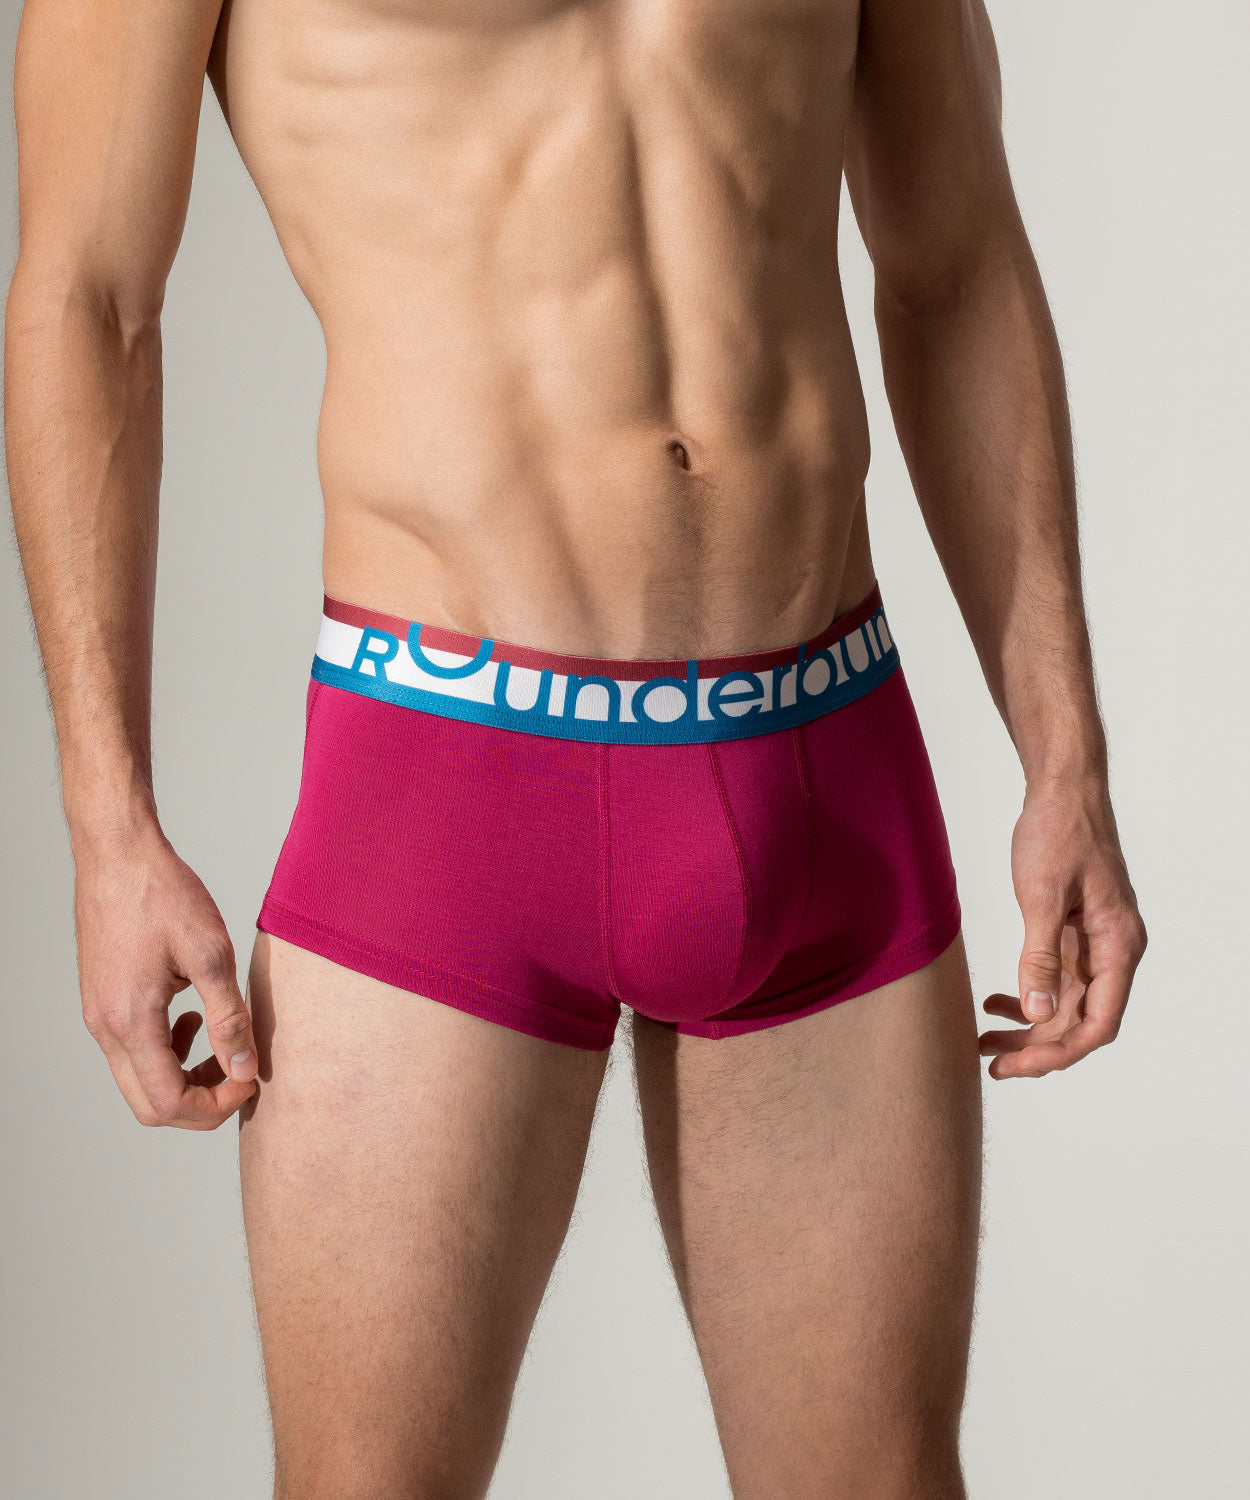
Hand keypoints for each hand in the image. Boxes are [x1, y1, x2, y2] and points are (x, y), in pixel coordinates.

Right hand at [74, 820, 258, 1127]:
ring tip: (223, 1043)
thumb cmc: (161, 894)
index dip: (214, 1107)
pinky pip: (133, 1051)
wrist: (118, 854)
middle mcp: (106, 1027)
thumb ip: (229, 1017)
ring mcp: (99, 1015)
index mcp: (130, 1021)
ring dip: (184, 1076)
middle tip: (240, 1074)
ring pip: (140, 1079)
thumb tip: (245, 1069)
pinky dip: (167, 1051)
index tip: (249, 1082)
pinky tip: (195, 1018)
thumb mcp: (211, 954)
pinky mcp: (103, 1000)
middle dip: (199, 1103)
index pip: (168, 1103)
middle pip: (149, 1104)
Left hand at [979, 777, 1146, 1079]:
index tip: (1018, 1065)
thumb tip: (1037, 1014)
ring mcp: (1095, 943)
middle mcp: (1113, 950)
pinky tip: (995, 1002)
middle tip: (991, 1063)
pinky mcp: (1075, 932)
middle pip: (1080, 1022)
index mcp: (1118, 945)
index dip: (1059, 1052)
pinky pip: (1056, 978)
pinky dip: (1028, 994)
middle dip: (1037, 1048)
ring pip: (1065, 1004)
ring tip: (984, 1042)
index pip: (1099, 1023)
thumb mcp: (1041, 894)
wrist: (1063, 789)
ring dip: (1029, 1027)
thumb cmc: (1059, 832)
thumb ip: (1039, 956)